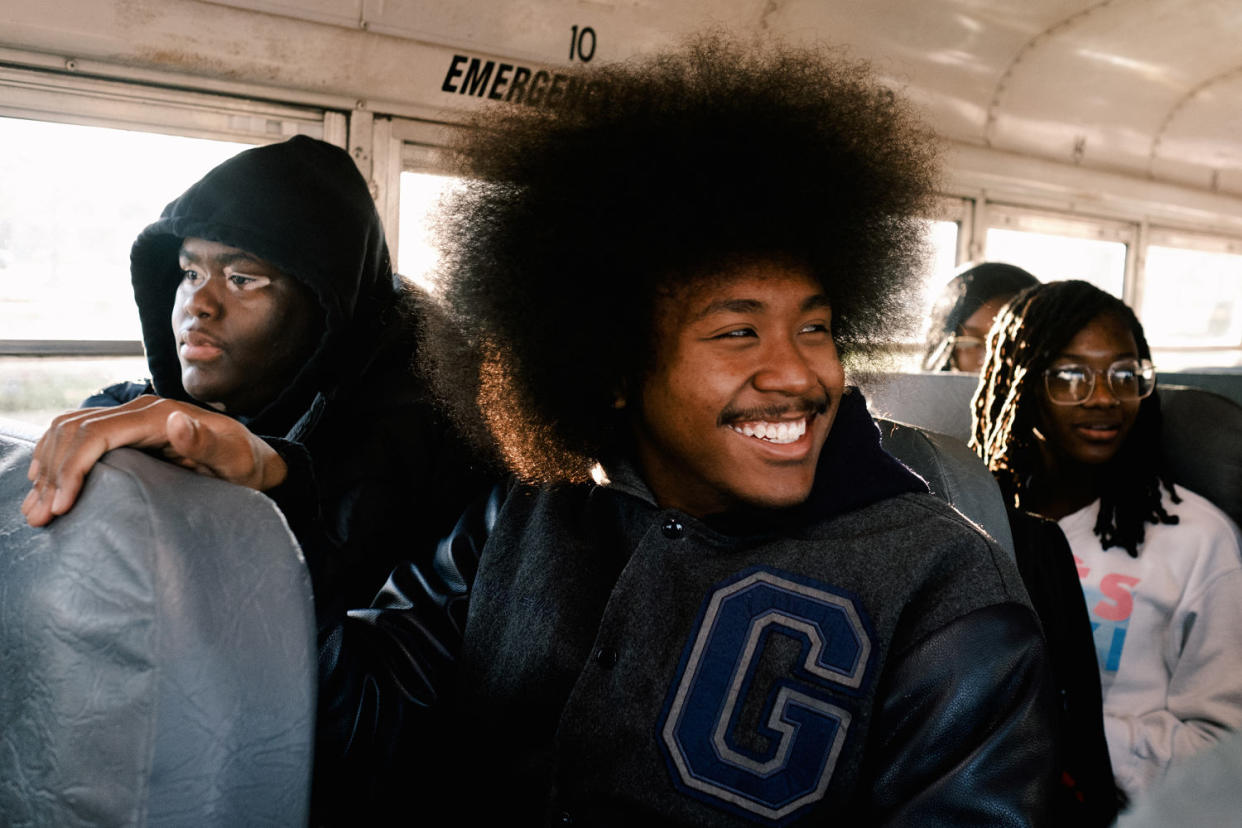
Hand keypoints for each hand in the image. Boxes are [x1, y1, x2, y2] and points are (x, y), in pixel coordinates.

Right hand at [21, 395, 286, 526]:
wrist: (255, 459)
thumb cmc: (247, 464)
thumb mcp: (235, 459)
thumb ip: (207, 444)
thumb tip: (176, 422)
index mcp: (160, 415)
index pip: (97, 432)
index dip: (73, 467)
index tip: (63, 506)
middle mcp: (140, 410)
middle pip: (75, 430)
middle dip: (52, 471)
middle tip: (40, 515)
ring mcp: (131, 418)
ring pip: (69, 430)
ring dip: (47, 465)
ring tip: (36, 506)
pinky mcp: (127, 430)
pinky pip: (79, 435)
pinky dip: (56, 457)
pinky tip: (45, 484)